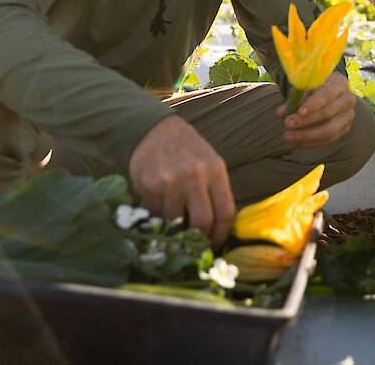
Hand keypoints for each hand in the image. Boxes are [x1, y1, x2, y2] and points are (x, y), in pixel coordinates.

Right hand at [128, 115, 234, 246]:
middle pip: (202, 222)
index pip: (225, 212)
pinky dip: (159, 217)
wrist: (155, 130)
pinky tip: (160, 206)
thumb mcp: (209, 164)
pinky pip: (156, 215)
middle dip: (199, 239)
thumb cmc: (187, 152)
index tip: (215, 244)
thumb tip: (219, 230)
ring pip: (176, 222)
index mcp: (215, 170)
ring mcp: (170, 181)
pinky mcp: (149, 185)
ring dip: (175, 227)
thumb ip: (215, 192)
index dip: (221, 235)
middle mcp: (195, 175)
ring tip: (175, 221)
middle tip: (195, 244)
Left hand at [275, 71, 357, 147]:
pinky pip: (329, 140)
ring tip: (288, 136)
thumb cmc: (316, 87)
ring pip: (329, 131)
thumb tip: (281, 113)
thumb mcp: (307, 87)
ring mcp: (348, 116)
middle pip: (327, 113)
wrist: (330, 91)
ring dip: (307, 136)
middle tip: (287, 124)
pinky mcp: (345, 128)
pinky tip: (297, 142)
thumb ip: (295, 99)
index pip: (327, 94)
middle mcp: (348, 99)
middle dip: (305, 121)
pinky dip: (311, 142)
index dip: (313, 104)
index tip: (298, 111)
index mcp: (339, 83)